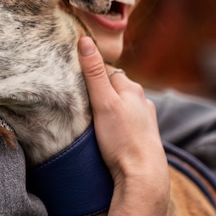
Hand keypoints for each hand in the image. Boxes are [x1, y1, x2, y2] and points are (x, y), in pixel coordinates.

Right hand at [78, 36, 169, 215]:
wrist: (143, 175)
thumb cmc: (121, 138)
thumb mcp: (102, 102)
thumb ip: (92, 72)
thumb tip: (84, 40)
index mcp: (131, 87)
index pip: (104, 70)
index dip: (87, 73)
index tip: (72, 80)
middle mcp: (141, 99)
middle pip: (112, 86)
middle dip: (97, 90)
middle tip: (79, 100)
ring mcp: (144, 117)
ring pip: (119, 103)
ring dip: (107, 106)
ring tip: (92, 117)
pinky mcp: (143, 134)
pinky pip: (125, 119)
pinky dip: (115, 120)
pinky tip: (108, 131)